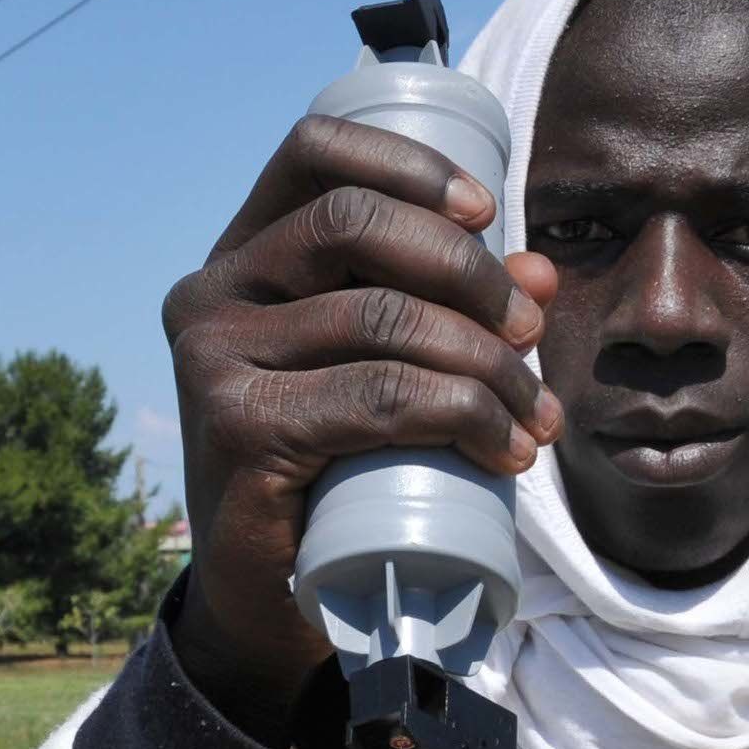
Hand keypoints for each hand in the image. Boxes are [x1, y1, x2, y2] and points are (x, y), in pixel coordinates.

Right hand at [161, 114, 560, 744]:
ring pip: (382, 319)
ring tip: (536, 419)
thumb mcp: (385, 369)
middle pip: (353, 223)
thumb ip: (450, 311)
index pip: (313, 152)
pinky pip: (377, 396)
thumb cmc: (331, 468)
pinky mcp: (239, 430)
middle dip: (466, 269)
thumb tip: (539, 271)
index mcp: (240, 257)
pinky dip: (461, 414)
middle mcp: (209, 294)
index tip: (486, 214)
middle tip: (531, 331)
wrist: (263, 596)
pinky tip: (503, 448)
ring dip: (487, 365)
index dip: (410, 165)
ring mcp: (214, 362)